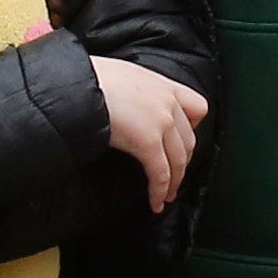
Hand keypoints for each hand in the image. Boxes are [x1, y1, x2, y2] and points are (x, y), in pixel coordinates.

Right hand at [89, 56, 208, 211]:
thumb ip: (138, 93)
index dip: (193, 128)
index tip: (183, 141)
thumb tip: (131, 108)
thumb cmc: (92, 79)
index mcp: (163, 85)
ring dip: (174, 182)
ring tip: (166, 196)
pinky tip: (155, 202)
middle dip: (183, 163)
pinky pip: (161, 174)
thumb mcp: (124, 76)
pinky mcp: (148, 142)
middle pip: (189, 141)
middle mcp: (168, 103)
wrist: (80, 84)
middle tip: (175, 177)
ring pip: (179, 161)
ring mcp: (161, 122)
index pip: (197, 107)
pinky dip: (159, 191)